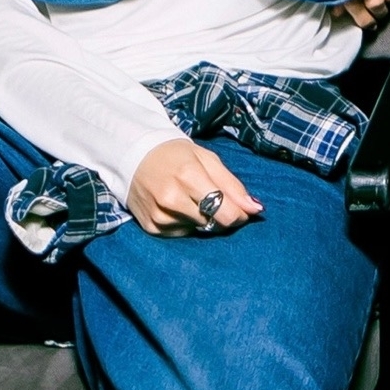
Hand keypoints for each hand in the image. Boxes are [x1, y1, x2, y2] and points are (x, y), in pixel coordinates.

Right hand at [127, 138, 261, 237]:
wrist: (134, 156)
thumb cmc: (175, 156)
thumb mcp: (208, 160)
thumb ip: (234, 186)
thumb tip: (256, 209)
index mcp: (189, 176)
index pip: (226, 212)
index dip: (240, 214)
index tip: (241, 209)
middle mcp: (172, 198)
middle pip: (214, 223)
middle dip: (221, 215)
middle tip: (213, 198)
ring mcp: (159, 215)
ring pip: (199, 230)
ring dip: (202, 218)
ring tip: (190, 198)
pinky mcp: (151, 226)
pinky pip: (181, 233)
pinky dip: (185, 223)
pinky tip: (177, 207)